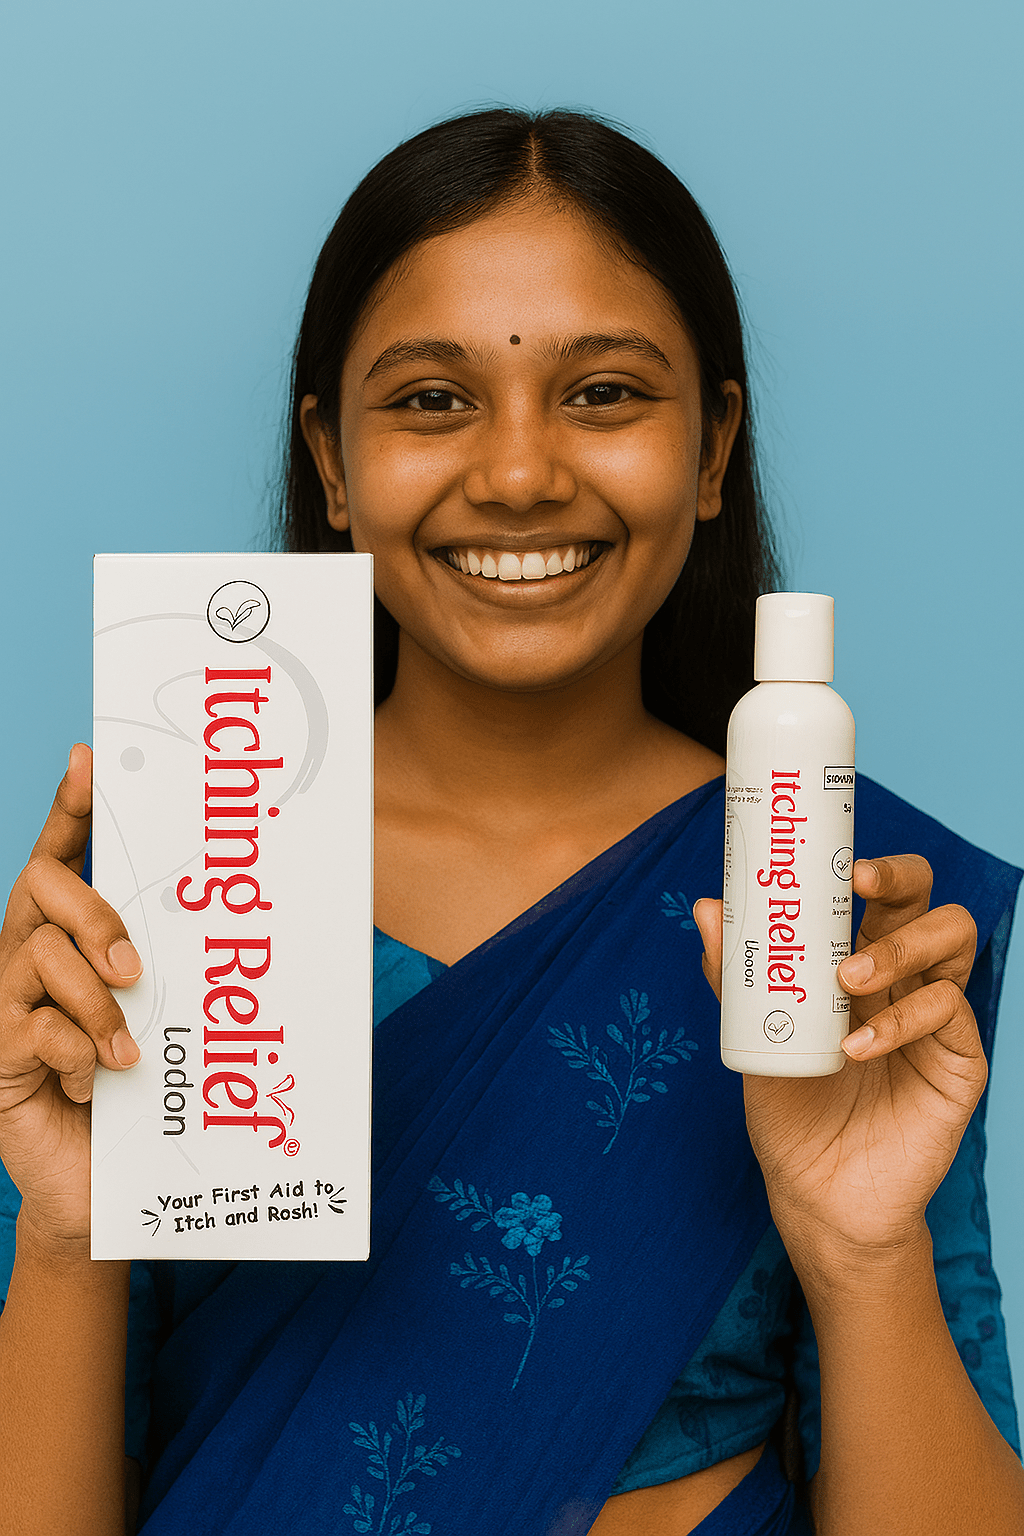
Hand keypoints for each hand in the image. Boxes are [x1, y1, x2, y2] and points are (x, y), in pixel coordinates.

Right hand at [0, 744, 141, 1248]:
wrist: (107, 1186)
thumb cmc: (145, 1092)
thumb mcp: (169, 1015)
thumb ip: (178, 965)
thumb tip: (241, 919)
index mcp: (69, 936)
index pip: (62, 855)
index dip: (71, 806)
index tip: (91, 758)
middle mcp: (27, 956)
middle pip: (41, 887)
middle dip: (95, 914)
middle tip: (137, 968)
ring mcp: (6, 1003)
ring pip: (39, 954)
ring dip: (97, 1000)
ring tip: (130, 1048)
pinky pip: (34, 1027)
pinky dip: (78, 1054)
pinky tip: (100, 1085)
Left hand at [694, 856, 983, 1261]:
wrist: (818, 1195)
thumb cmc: (789, 1112)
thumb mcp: (754, 1038)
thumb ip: (734, 979)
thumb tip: (705, 906)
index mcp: (860, 963)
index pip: (881, 895)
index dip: (872, 867)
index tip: (839, 857)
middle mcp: (904, 980)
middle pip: (925, 901)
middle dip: (899, 878)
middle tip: (858, 883)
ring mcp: (936, 1017)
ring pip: (953, 940)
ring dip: (898, 947)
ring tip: (846, 980)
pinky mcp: (958, 1060)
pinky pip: (948, 1011)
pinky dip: (900, 1020)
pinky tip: (857, 1048)